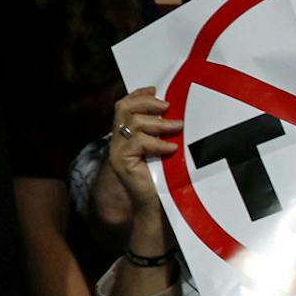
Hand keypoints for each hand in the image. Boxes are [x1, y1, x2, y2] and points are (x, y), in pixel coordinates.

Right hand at [109, 88, 178, 216]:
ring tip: (177, 128)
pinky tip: (171, 148)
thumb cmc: (168, 178)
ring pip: (132, 123)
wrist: (159, 206)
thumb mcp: (168, 148)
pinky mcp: (121, 162)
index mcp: (127, 135)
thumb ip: (165, 131)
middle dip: (147, 103)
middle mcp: (118, 141)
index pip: (125, 106)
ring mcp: (117, 151)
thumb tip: (178, 112)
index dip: (139, 94)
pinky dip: (157, 143)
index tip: (156, 89)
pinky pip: (138, 142)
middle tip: (168, 107)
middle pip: (123, 108)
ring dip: (158, 123)